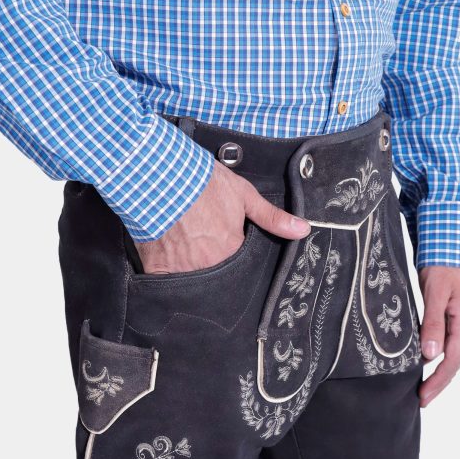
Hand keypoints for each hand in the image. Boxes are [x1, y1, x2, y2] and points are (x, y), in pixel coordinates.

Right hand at [133, 160, 310, 273]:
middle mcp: (208, 267)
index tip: (226, 247)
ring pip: (190, 281)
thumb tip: (303, 230)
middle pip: (215, 277)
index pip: (239, 267)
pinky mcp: (156, 269)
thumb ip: (273, 218)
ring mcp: (180, 271)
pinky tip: (166, 260)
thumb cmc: (204, 183)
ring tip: (186, 250)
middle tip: (204, 248)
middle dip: (213, 268)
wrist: (161, 175)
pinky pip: (164, 283)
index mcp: (231, 252)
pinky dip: (166, 276)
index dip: (233, 257)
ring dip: (190, 271)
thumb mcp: (244, 195)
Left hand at [417, 266, 459, 407]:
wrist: (452, 240)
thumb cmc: (442, 262)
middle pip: (456, 358)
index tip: (424, 395)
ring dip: (441, 369)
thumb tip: (430, 354)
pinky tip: (430, 359)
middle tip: (422, 399)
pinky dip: (442, 352)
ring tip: (424, 387)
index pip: (453, 358)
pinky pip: (453, 338)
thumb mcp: (434, 291)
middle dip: (440, 380)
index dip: (439, 379)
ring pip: (455, 350)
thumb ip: (432, 322)